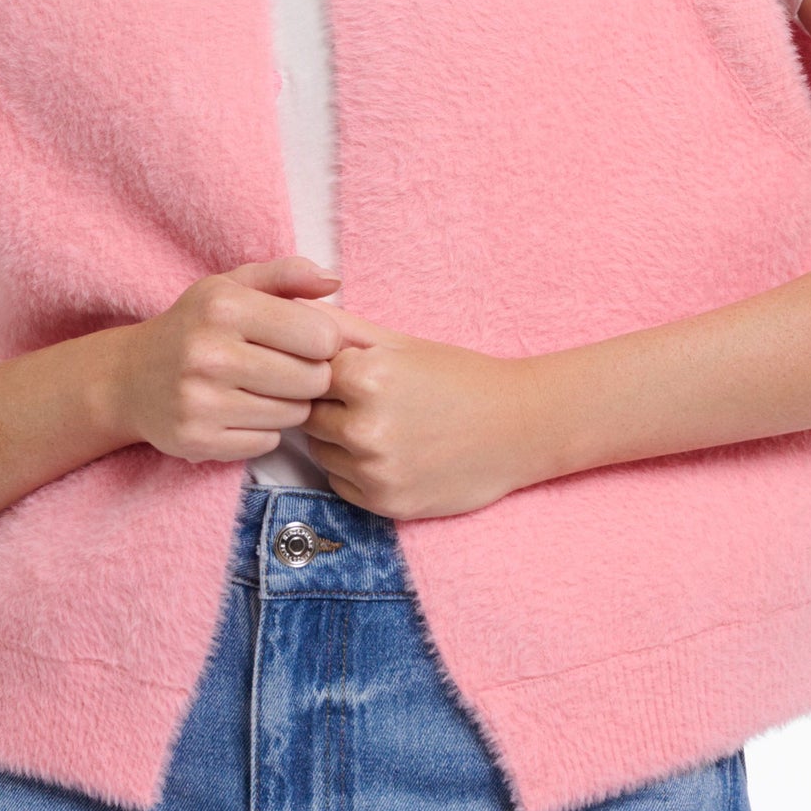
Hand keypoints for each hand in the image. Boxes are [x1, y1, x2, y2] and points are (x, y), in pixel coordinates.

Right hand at [109, 256, 349, 464]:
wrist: (130, 378)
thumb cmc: (195, 326)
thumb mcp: (231, 287)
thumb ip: (286, 275)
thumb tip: (332, 281)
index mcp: (224, 307)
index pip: (320, 336)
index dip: (322, 341)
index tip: (303, 341)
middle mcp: (209, 354)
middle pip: (313, 379)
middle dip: (309, 375)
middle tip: (284, 368)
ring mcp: (200, 401)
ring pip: (294, 415)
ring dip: (288, 405)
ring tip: (261, 389)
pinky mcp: (196, 440)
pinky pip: (267, 443)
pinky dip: (263, 431)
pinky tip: (240, 411)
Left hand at [298, 307, 544, 520]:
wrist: (520, 427)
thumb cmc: (460, 378)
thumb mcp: (401, 344)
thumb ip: (341, 328)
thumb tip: (290, 306)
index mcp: (365, 377)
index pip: (308, 375)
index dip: (334, 374)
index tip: (365, 375)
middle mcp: (364, 427)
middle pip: (310, 415)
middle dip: (334, 408)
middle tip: (380, 403)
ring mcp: (374, 470)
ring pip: (323, 452)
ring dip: (343, 442)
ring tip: (390, 428)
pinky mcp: (384, 504)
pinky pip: (341, 484)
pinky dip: (358, 471)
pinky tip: (395, 454)